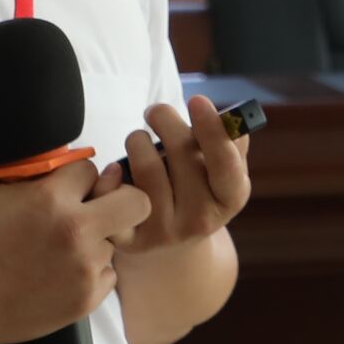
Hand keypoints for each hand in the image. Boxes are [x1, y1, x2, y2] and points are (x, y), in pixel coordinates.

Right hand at [0, 163, 149, 343]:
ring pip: (115, 241)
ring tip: (60, 250)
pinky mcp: (86, 300)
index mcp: (51, 199)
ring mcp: (85, 269)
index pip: (92, 169)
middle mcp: (77, 232)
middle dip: (119, 199)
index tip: (64, 188)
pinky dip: (91, 271)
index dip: (77, 178)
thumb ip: (27, 172)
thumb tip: (62, 161)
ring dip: (95, 240)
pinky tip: (62, 273)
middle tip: (97, 209)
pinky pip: (108, 274)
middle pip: (137, 201)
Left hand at [106, 96, 253, 255]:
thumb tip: (230, 119)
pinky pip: (114, 193)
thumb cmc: (199, 189)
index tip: (196, 99)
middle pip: (181, 154)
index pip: (225, 164)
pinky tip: (118, 168)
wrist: (171, 244)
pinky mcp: (131, 240)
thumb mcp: (223, 170)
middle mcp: (201, 219)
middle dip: (164, 119)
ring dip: (137, 139)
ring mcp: (165, 232)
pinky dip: (111, 172)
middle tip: (155, 111)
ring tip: (139, 140)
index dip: (212, 131)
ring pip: (146, 166)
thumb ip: (232, 142)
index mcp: (230, 198)